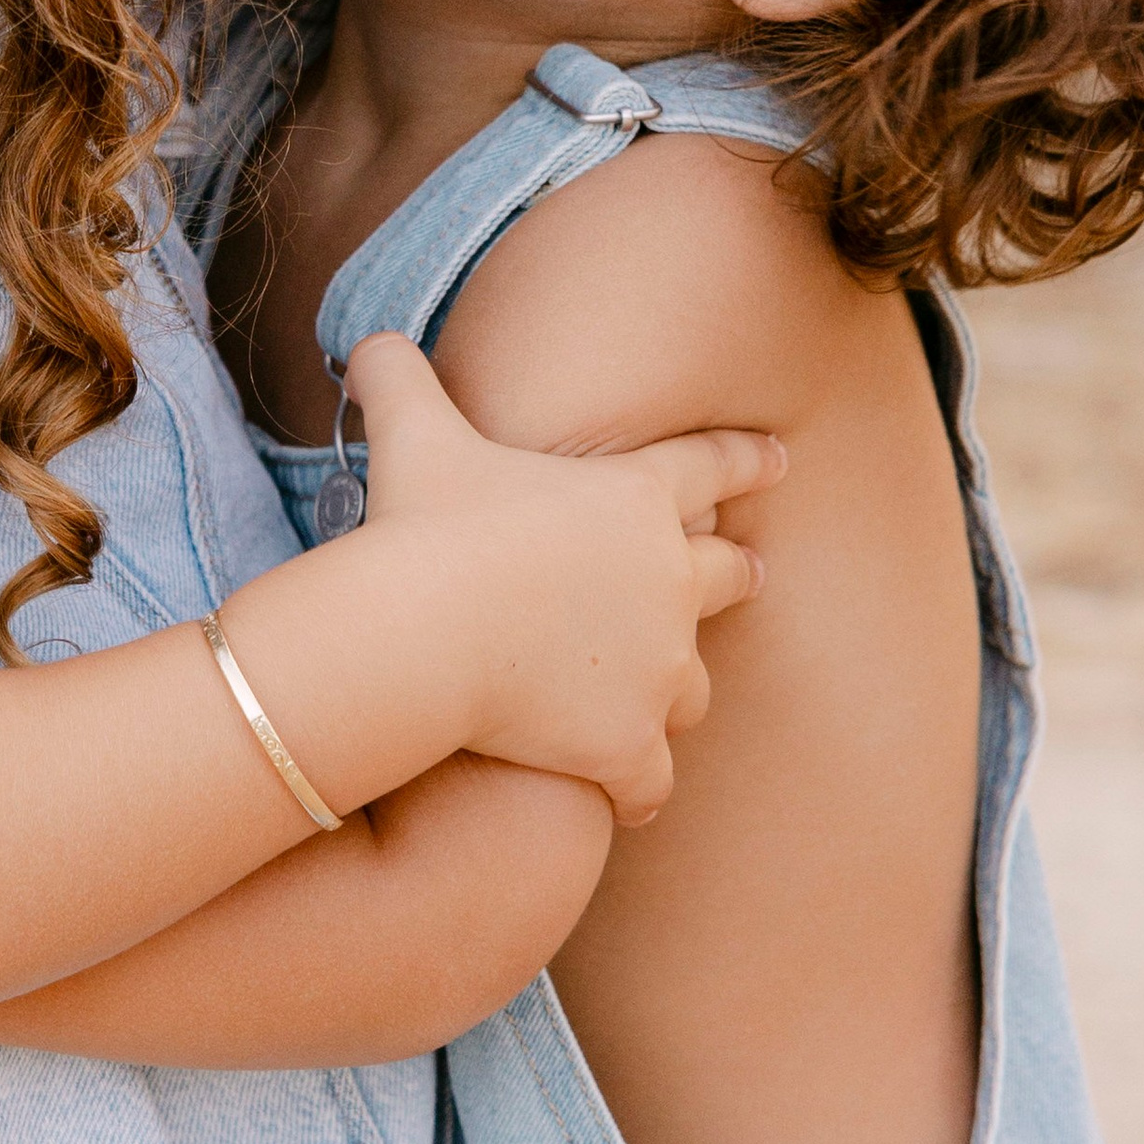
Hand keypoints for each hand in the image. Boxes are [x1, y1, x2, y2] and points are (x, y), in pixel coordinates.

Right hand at [347, 331, 778, 826]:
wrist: (426, 633)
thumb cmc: (422, 526)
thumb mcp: (412, 432)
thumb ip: (396, 377)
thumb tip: (363, 344)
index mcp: (635, 498)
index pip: (711, 466)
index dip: (746, 460)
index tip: (779, 459)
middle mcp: (669, 579)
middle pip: (730, 570)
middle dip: (740, 568)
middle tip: (754, 570)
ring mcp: (659, 667)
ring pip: (695, 682)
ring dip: (680, 685)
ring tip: (669, 695)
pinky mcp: (630, 742)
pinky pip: (651, 778)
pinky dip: (638, 788)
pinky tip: (627, 798)